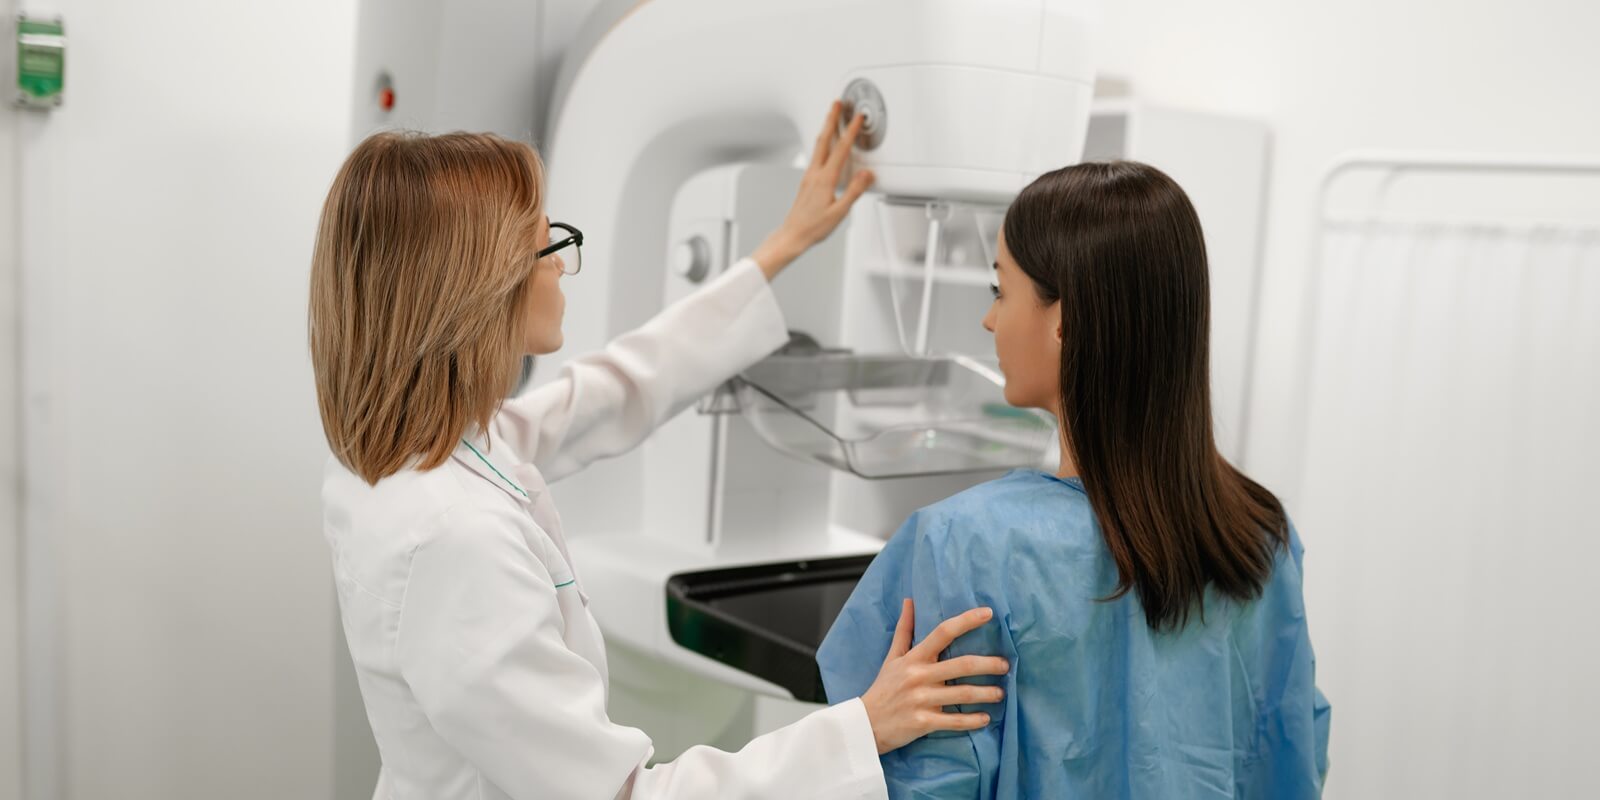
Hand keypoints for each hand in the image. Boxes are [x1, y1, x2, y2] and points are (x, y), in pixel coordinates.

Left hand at [751, 101, 875, 279]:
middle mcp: (814, 174)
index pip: (840, 150)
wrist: (792, 235)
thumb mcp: (839, 212)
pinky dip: (823, 143)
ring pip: (818, 145)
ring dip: (826, 129)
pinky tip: (825, 145)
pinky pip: (816, 155)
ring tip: (831, 117)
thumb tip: (866, 175)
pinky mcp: (807, 181)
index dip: (850, 132)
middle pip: (824, 139)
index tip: (856, 118)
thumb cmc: (814, 227)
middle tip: (837, 103)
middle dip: (831, 119)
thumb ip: (854, 191)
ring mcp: (809, 176)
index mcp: (825, 179)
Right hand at [858, 600, 1008, 754]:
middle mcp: (919, 676)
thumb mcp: (891, 657)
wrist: (865, 724)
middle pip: (962, 665)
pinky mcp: (923, 722)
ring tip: (1000, 693)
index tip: (988, 613)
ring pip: (963, 694)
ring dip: (987, 694)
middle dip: (989, 664)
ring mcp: (922, 700)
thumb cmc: (883, 688)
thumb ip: (904, 630)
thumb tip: (909, 601)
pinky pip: (955, 721)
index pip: (943, 632)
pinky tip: (986, 718)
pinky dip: (973, 721)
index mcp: (913, 658)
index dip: (967, 621)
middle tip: (1005, 664)